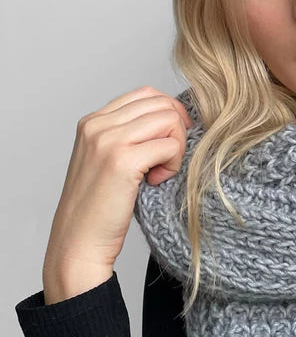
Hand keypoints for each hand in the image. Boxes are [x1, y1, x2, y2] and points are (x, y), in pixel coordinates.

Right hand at [43, 85, 192, 273]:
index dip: (169, 114)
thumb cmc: (98, 209)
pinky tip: (156, 182)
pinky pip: (170, 146)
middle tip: (167, 161)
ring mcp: (108, 141)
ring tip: (160, 172)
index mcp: (93, 122)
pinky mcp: (122, 160)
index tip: (171, 142)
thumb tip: (172, 120)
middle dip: (176, 130)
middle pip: (161, 103)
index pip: (146, 94)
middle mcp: (98, 125)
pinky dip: (173, 165)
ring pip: (169, 120)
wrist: (78, 242)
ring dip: (176, 147)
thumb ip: (129, 137)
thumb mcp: (107, 162)